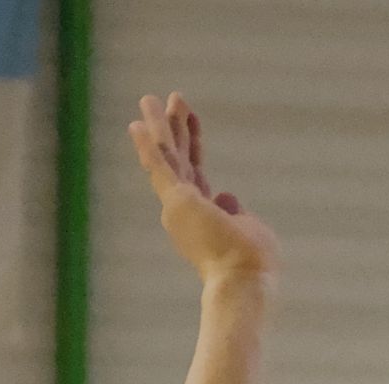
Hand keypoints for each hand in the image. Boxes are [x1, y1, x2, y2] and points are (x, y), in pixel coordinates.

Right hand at [129, 93, 278, 287]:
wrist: (243, 280)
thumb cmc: (252, 263)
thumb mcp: (249, 228)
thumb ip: (235, 212)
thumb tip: (227, 198)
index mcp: (203, 216)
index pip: (194, 172)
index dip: (193, 143)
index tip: (191, 119)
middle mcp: (186, 211)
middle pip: (179, 159)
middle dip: (175, 128)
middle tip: (172, 98)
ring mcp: (179, 206)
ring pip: (167, 157)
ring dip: (157, 127)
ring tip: (148, 98)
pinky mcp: (176, 201)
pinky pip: (159, 167)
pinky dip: (148, 146)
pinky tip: (136, 124)